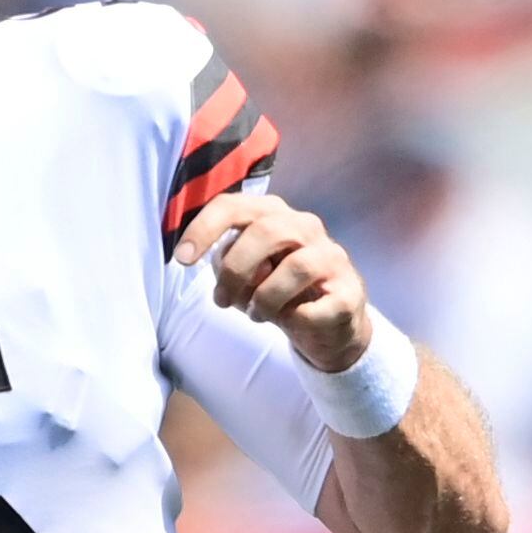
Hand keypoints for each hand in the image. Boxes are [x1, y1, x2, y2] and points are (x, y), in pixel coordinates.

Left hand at [178, 188, 371, 372]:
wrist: (331, 327)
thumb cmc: (281, 293)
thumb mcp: (246, 275)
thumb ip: (229, 262)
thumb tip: (218, 263)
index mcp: (275, 216)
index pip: (234, 205)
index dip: (204, 228)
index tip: (182, 259)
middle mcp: (306, 227)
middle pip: (266, 231)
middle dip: (235, 269)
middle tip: (221, 300)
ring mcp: (332, 258)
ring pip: (295, 267)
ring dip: (265, 299)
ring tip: (257, 315)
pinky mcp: (349, 293)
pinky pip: (315, 307)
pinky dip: (296, 319)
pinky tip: (294, 322)